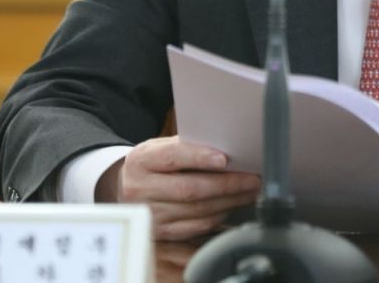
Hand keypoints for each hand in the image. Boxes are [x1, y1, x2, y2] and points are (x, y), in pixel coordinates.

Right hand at [97, 136, 261, 240]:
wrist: (126, 188)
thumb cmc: (153, 164)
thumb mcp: (160, 147)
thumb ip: (187, 146)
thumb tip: (227, 146)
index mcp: (142, 160)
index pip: (173, 157)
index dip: (200, 158)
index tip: (225, 159)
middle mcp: (141, 189)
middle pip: (189, 189)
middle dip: (226, 184)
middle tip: (252, 178)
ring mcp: (150, 214)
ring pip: (196, 210)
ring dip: (228, 201)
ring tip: (249, 191)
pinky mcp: (160, 232)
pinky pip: (195, 227)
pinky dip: (218, 216)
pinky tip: (231, 206)